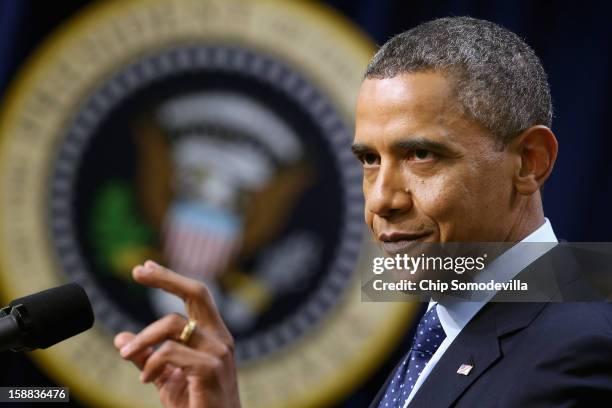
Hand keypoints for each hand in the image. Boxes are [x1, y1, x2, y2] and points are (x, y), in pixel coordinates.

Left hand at [113, 260, 240, 407]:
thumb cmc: (196, 406)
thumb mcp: (166, 378)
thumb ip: (147, 357)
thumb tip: (121, 338)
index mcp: (214, 336)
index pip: (195, 296)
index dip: (170, 279)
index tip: (144, 266)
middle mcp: (220, 338)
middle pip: (196, 292)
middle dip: (166, 278)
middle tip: (138, 271)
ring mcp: (218, 352)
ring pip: (172, 323)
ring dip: (142, 338)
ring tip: (126, 355)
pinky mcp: (210, 369)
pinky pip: (170, 352)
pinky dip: (151, 364)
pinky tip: (146, 380)